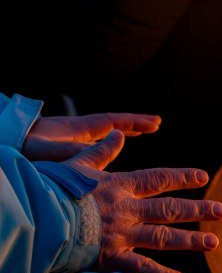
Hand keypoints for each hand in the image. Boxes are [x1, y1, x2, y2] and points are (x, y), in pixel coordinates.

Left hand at [23, 112, 160, 160]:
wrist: (6, 143)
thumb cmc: (25, 149)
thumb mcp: (53, 151)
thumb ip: (79, 150)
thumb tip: (107, 149)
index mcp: (78, 129)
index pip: (113, 121)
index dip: (135, 122)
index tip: (155, 123)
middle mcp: (77, 131)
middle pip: (111, 124)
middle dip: (134, 123)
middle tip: (156, 123)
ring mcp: (70, 138)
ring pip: (103, 133)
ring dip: (122, 131)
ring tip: (139, 132)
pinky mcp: (64, 148)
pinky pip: (93, 142)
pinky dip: (108, 142)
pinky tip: (112, 149)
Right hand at [67, 130, 221, 272]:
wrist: (37, 217)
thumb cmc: (52, 189)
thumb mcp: (77, 165)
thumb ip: (102, 152)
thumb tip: (118, 135)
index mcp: (119, 187)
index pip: (157, 179)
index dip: (182, 177)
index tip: (203, 176)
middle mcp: (127, 210)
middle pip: (169, 209)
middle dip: (198, 209)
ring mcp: (123, 234)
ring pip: (163, 237)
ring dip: (190, 240)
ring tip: (213, 243)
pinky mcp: (113, 257)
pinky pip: (143, 269)